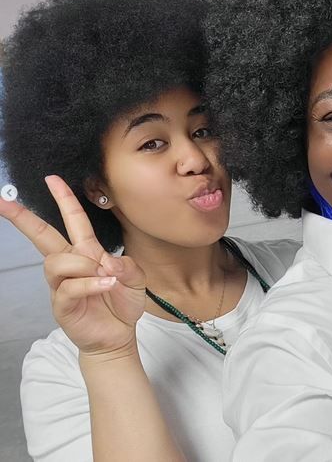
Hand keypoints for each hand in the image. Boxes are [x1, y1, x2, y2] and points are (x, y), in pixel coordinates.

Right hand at [0, 175, 145, 358]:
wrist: (118, 335)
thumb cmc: (122, 303)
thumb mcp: (135, 278)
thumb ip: (127, 265)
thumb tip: (108, 260)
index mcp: (87, 252)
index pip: (73, 220)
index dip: (64, 199)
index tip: (52, 179)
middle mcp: (71, 264)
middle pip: (43, 236)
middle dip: (24, 218)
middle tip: (4, 202)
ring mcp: (63, 285)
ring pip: (57, 262)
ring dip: (82, 264)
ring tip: (105, 276)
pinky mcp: (62, 305)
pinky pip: (68, 288)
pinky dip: (90, 284)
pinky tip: (106, 285)